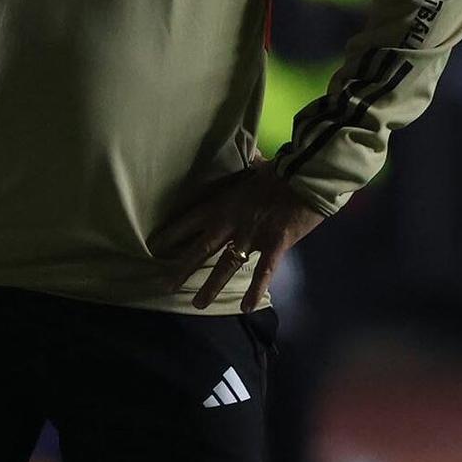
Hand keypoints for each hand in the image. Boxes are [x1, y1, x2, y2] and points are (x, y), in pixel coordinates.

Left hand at [153, 166, 324, 310]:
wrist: (307, 175)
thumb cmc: (280, 170)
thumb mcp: (253, 167)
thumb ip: (245, 167)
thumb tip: (249, 154)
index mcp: (222, 203)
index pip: (189, 221)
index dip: (171, 234)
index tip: (154, 246)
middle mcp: (231, 222)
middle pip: (200, 248)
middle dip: (182, 267)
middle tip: (165, 286)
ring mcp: (251, 235)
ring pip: (226, 265)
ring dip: (211, 285)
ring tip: (197, 305)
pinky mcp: (274, 244)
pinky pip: (263, 272)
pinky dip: (255, 290)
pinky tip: (246, 307)